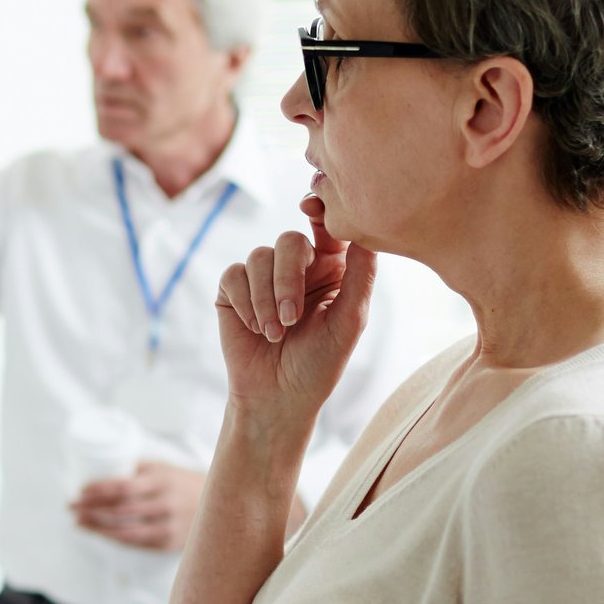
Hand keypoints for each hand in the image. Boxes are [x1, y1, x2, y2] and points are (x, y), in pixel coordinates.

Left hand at [71, 461, 203, 551]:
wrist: (221, 504)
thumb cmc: (183, 482)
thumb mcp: (163, 468)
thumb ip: (136, 470)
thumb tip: (100, 470)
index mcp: (163, 480)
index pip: (123, 486)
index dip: (97, 490)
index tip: (79, 491)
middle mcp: (166, 504)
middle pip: (119, 510)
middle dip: (90, 509)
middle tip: (70, 507)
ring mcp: (169, 526)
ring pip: (125, 531)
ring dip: (97, 528)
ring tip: (78, 522)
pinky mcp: (169, 543)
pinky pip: (136, 543)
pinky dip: (114, 538)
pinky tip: (100, 533)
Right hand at [213, 201, 376, 427]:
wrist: (277, 398)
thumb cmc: (319, 365)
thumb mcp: (349, 322)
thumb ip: (361, 276)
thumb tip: (369, 233)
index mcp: (332, 269)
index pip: (327, 228)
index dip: (320, 210)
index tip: (309, 205)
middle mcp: (299, 267)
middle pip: (290, 240)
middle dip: (288, 278)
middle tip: (291, 318)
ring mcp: (264, 277)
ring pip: (259, 257)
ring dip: (266, 299)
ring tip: (275, 334)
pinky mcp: (234, 290)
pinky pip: (234, 275)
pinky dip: (244, 302)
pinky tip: (255, 328)